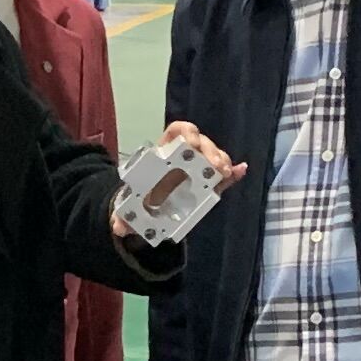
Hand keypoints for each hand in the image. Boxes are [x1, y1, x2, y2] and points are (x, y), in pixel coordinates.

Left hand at [109, 126, 245, 243]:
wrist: (151, 210)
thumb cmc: (141, 200)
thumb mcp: (131, 207)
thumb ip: (123, 216)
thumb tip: (118, 228)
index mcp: (165, 154)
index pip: (177, 132)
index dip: (186, 133)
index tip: (190, 144)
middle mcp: (185, 156)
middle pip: (201, 143)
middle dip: (209, 150)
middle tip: (215, 166)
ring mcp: (200, 168)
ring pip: (215, 156)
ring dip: (223, 161)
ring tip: (225, 173)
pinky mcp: (211, 183)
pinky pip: (225, 175)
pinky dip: (235, 172)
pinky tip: (242, 170)